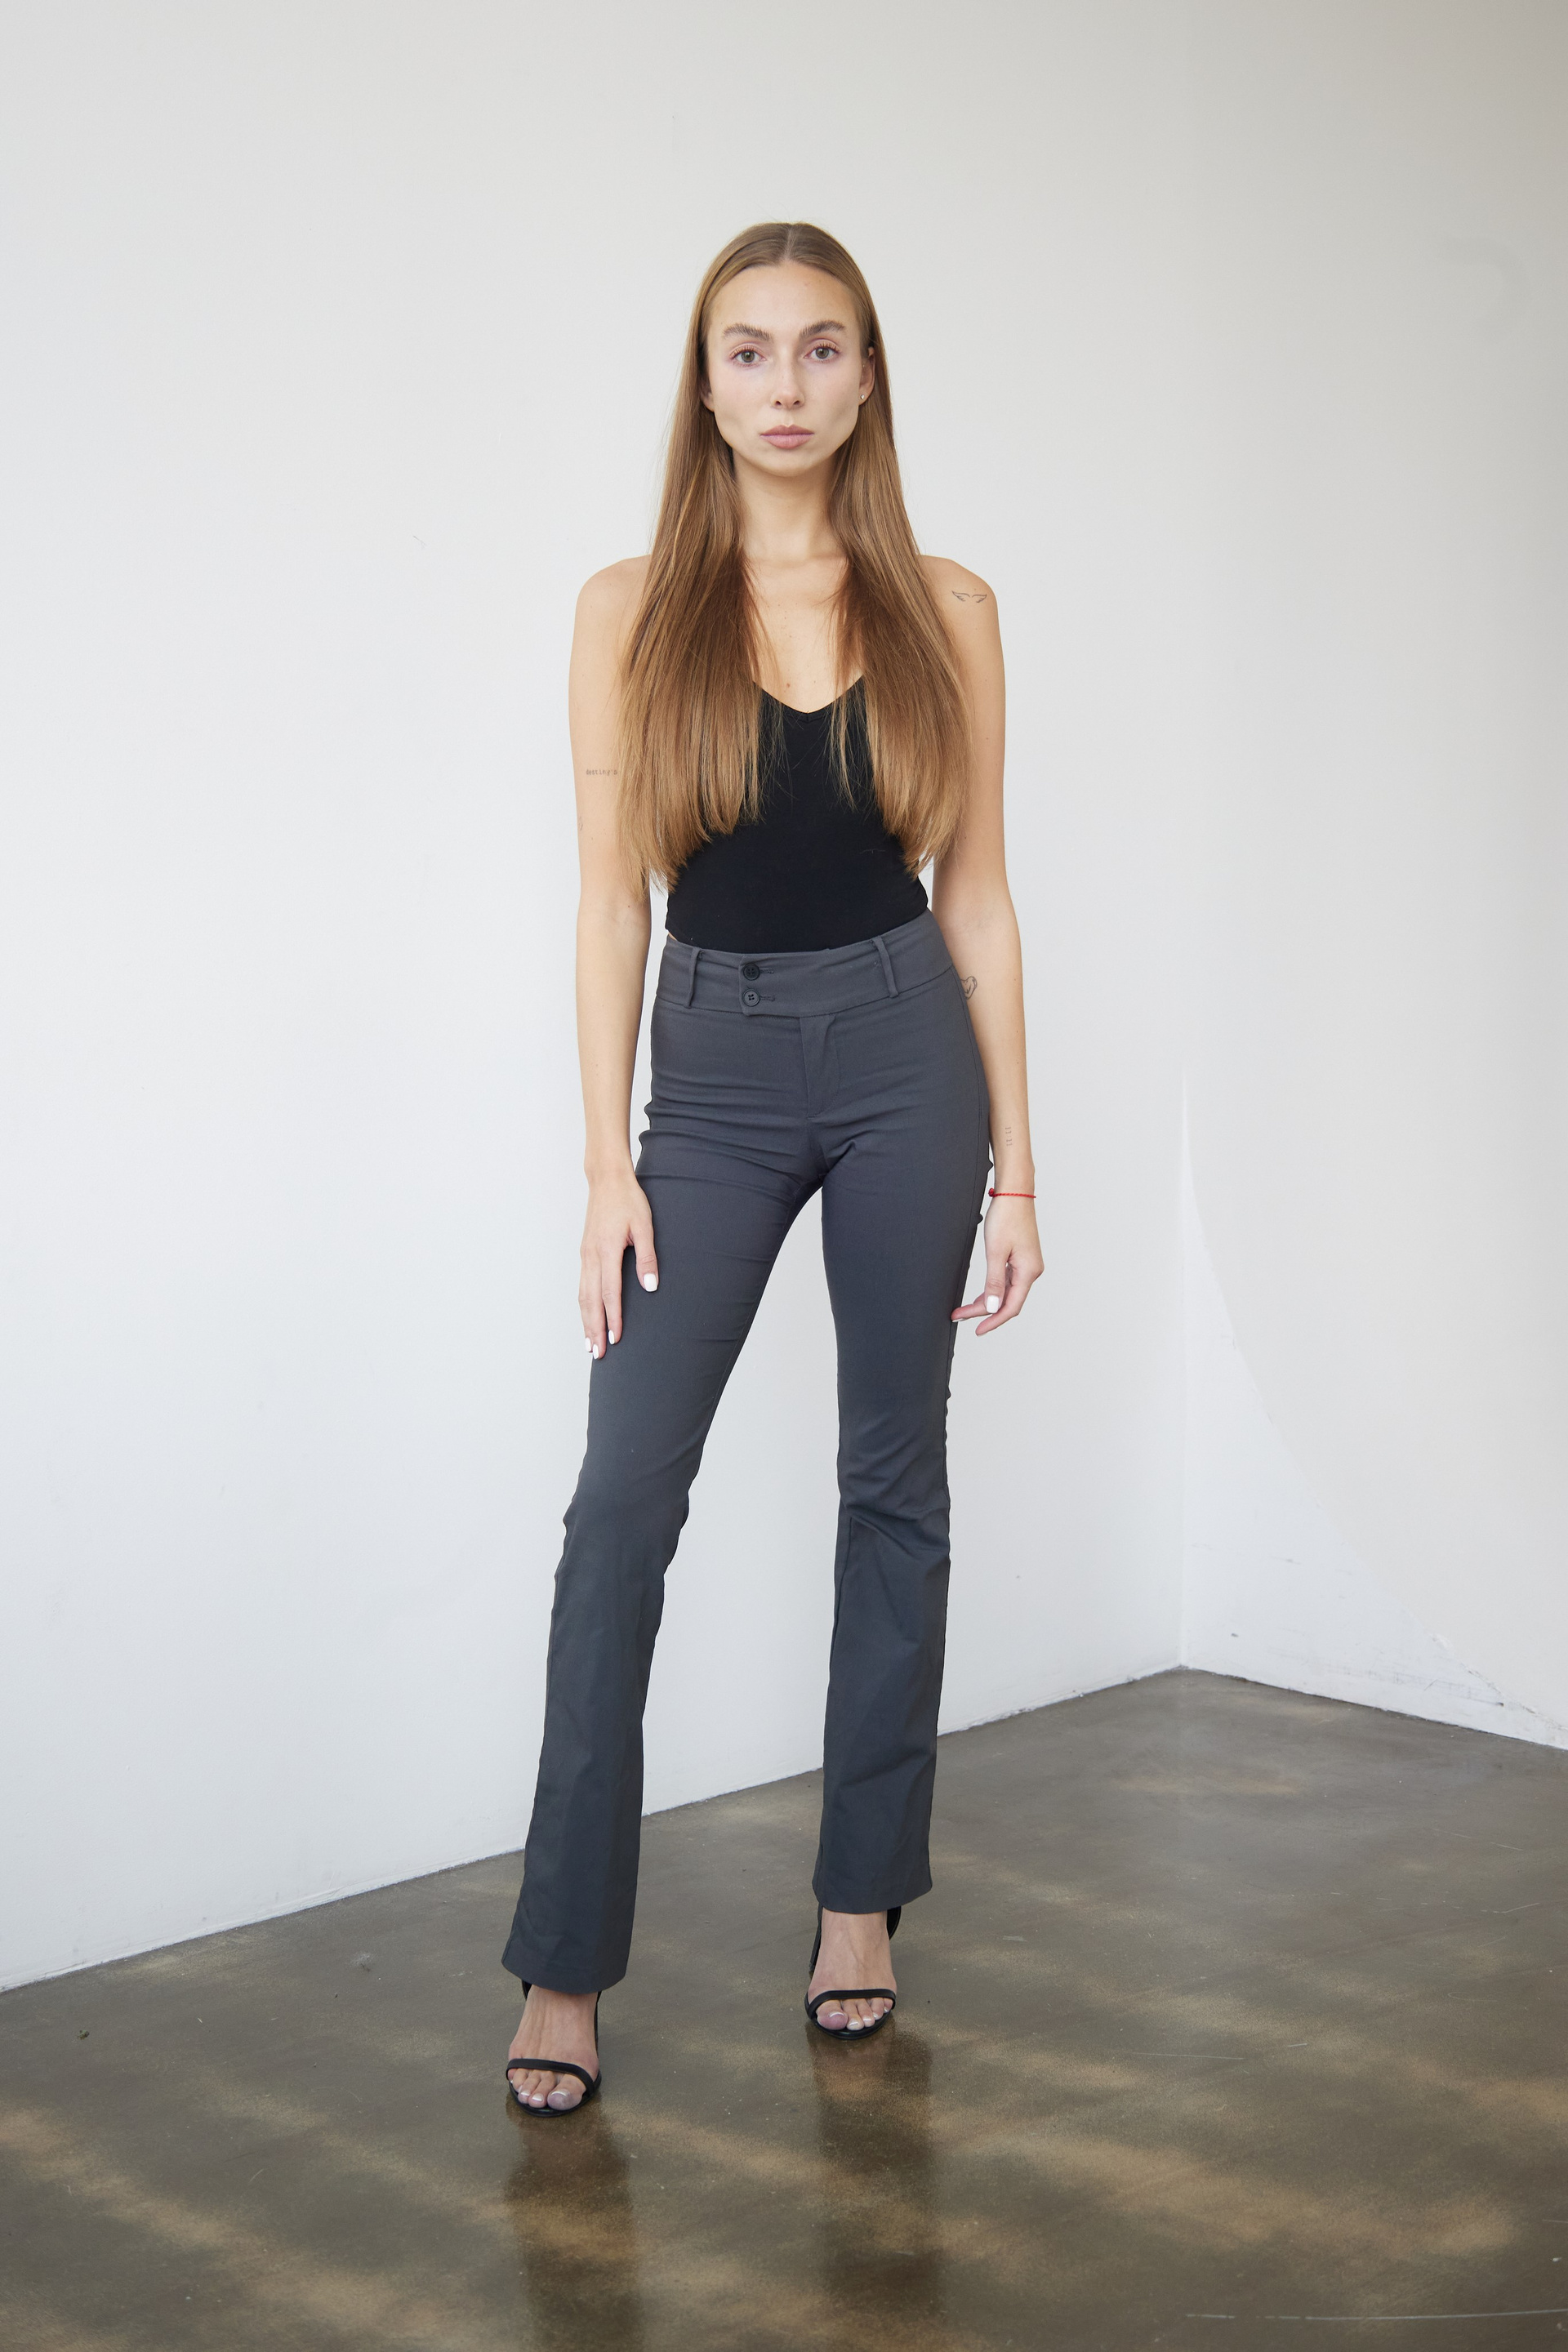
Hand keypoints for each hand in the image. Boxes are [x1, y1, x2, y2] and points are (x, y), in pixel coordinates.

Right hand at [580, 1171, 657, 1357]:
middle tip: (597, 1354)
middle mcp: (591, 1256)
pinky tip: (587, 1317)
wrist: (606, 1180)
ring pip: (582, 1295)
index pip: (610, 1292)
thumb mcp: (644, 1225)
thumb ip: (647, 1256)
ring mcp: (585, 1255)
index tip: (616, 1339)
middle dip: (594, 1328)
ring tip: (589, 1344)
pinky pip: (581, 1286)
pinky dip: (583, 1306)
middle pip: (590, 1300)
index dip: (613, 1317)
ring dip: (585, 1321)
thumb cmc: (628, 1200)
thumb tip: (651, 1286)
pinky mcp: (585, 1253)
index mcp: (607, 1250)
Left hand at [952, 1196, 1042, 1334]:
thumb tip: (992, 1307)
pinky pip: (1006, 1281)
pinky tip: (980, 1295)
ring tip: (964, 1309)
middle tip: (960, 1316)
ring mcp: (1026, 1265)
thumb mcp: (995, 1252)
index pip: (1011, 1307)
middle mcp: (1031, 1271)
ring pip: (1005, 1292)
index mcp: (1029, 1272)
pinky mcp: (1021, 1259)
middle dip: (983, 1311)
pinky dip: (992, 1289)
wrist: (1014, 1192)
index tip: (977, 1330)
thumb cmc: (1006, 1217)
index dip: (994, 1321)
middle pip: (1007, 1301)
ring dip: (986, 1301)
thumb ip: (994, 1282)